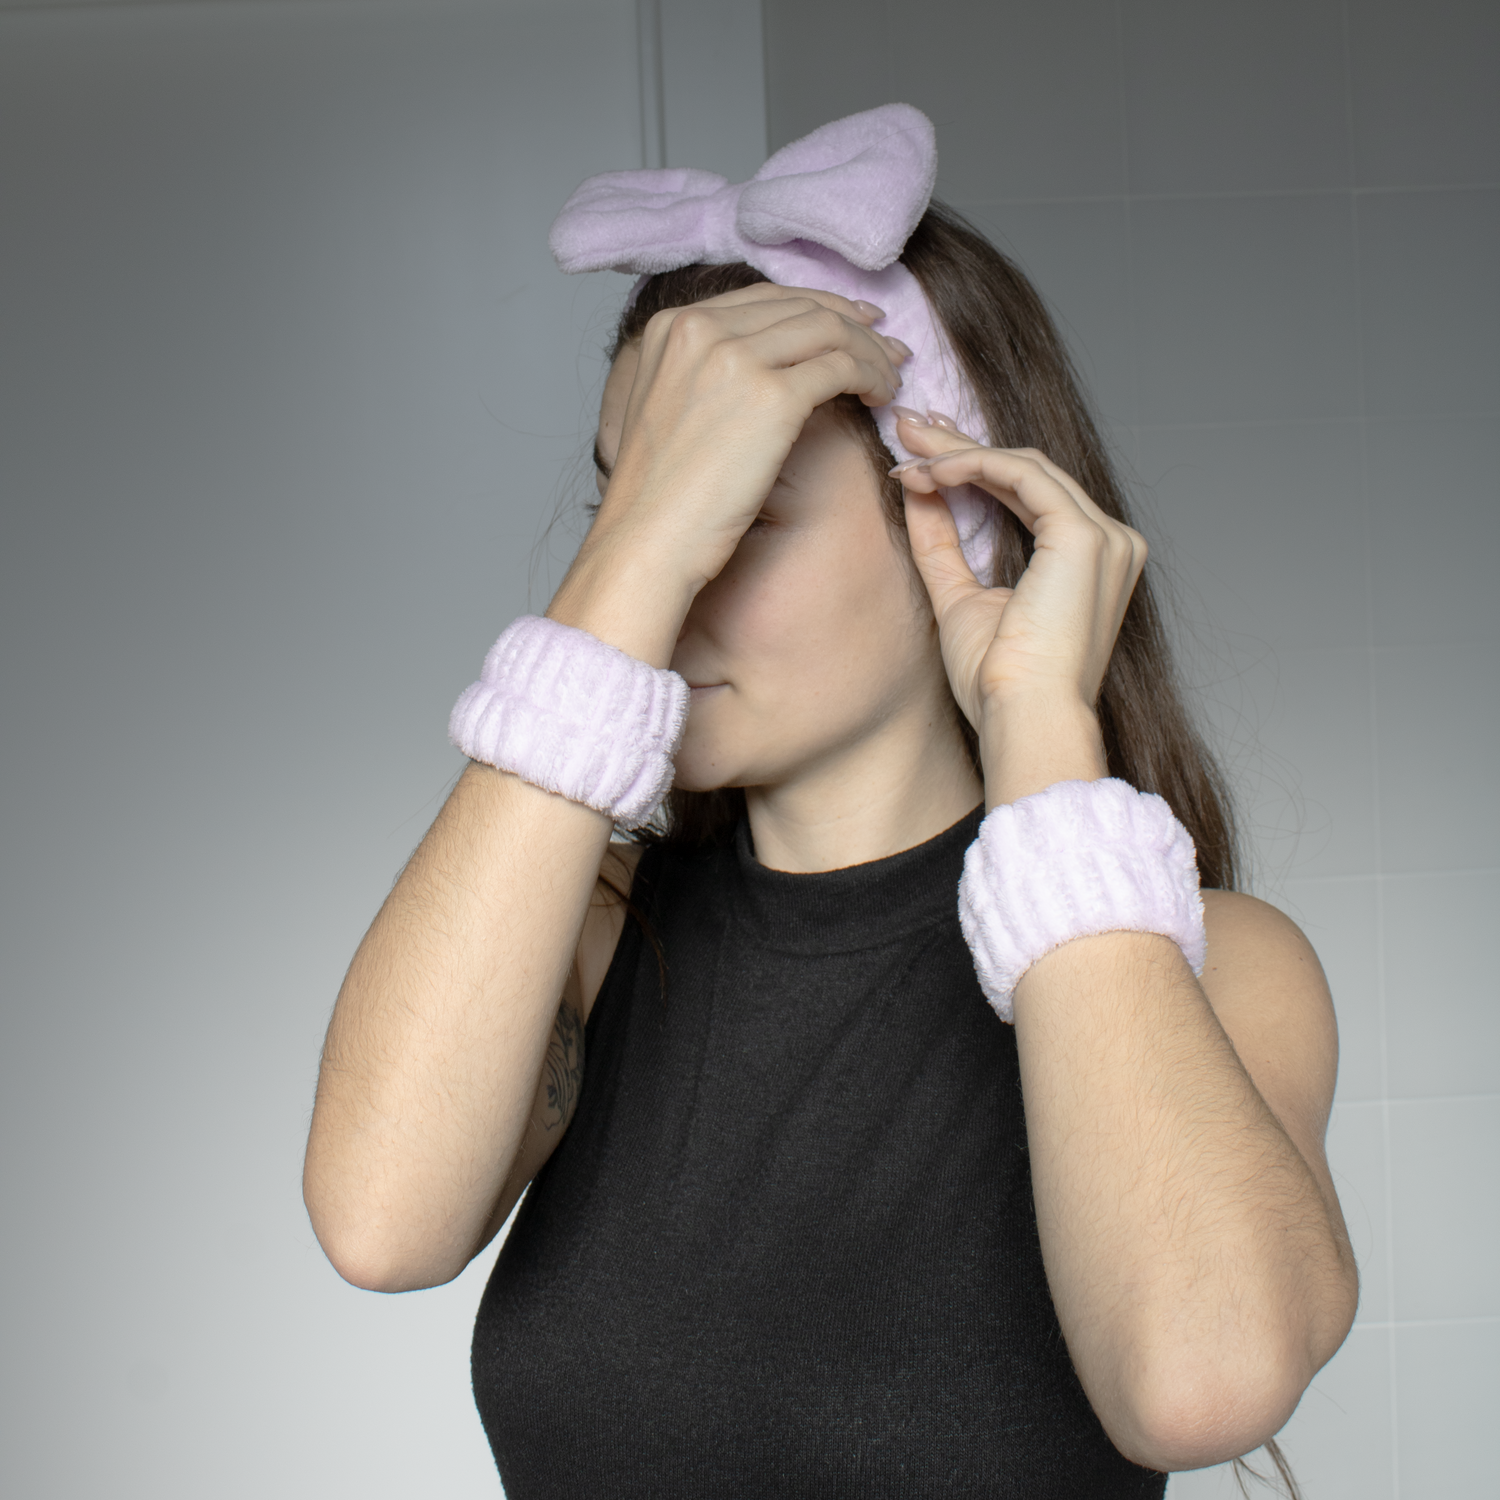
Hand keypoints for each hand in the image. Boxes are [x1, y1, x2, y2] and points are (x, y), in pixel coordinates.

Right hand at [600, 283, 909, 593]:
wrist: (648, 538)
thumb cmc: (660, 496)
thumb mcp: (666, 407)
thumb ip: (703, 371)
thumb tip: (767, 364)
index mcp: (672, 326)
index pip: (764, 298)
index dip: (819, 305)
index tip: (855, 321)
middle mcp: (701, 329)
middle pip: (802, 308)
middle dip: (855, 326)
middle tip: (889, 347)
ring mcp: (737, 359)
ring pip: (829, 331)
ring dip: (870, 351)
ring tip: (892, 377)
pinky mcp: (772, 397)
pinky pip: (841, 368)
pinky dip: (870, 376)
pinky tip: (881, 397)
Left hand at [892, 413, 1146, 798]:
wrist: (1024, 719)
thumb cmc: (1000, 684)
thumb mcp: (960, 599)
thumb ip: (942, 545)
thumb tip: (917, 493)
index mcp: (1088, 561)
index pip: (1030, 492)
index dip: (975, 464)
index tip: (924, 453)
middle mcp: (1108, 543)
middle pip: (1026, 470)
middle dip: (962, 445)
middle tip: (910, 426)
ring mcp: (1104, 538)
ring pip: (1024, 465)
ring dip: (960, 452)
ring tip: (909, 448)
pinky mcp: (1085, 538)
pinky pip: (1022, 476)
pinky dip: (974, 465)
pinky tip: (933, 470)